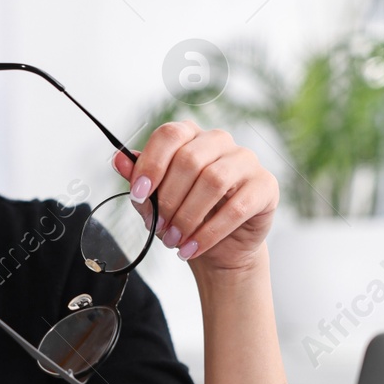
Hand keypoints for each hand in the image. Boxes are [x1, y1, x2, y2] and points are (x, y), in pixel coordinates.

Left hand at [112, 122, 277, 272]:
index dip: (151, 164)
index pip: (169, 135)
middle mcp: (220, 141)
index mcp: (191, 136)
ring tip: (174, 241)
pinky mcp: (265, 186)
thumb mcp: (156, 201)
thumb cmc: (187, 217)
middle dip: (169, 199)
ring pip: (213, 181)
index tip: (139, 195)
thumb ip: (139, 180)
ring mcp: (246, 161)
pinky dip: (209, 232)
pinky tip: (192, 247)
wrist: (220, 249)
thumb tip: (118, 159)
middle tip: (159, 228)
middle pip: (190, 159)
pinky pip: (236, 207)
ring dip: (188, 217)